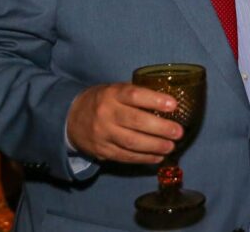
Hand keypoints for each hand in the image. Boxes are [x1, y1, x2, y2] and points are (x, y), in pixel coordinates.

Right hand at [66, 83, 181, 163]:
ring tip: (171, 147)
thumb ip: (138, 96)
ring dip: (154, 146)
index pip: (134, 95)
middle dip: (160, 128)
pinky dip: (143, 158)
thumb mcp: (116, 90)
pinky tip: (157, 157)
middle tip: (178, 132)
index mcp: (112, 94)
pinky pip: (125, 156)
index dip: (155, 100)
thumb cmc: (103, 101)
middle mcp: (106, 114)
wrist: (70, 118)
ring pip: (131, 142)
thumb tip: (170, 104)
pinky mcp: (101, 151)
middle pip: (135, 121)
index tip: (174, 105)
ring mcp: (103, 134)